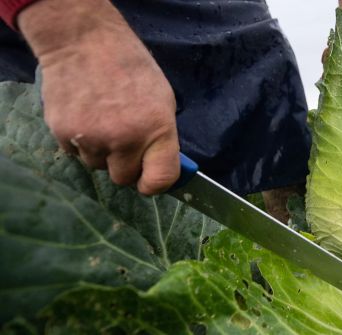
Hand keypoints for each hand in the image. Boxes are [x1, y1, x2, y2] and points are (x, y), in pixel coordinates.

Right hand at [18, 0, 179, 194]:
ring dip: (101, 152)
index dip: (154, 185)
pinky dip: (81, 142)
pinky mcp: (64, 134)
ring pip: (98, 167)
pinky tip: (85, 116)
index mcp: (157, 129)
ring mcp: (93, 139)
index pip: (160, 180)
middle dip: (125, 165)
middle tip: (124, 141)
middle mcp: (125, 139)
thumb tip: (160, 167)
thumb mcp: (162, 100)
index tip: (148, 181)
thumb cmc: (131, 68)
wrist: (84, 42)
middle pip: (123, 178)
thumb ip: (161, 137)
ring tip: (103, 120)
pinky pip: (76, 154)